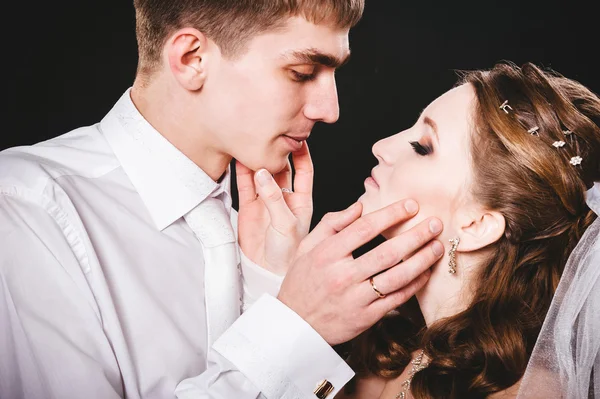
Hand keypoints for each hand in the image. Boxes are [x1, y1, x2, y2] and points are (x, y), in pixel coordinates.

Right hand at [236, 142, 313, 274]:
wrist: (265, 272)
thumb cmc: (286, 254)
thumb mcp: (286, 224)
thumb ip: (274, 198)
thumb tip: (263, 173)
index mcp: (302, 200)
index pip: (305, 170)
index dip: (302, 154)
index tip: (297, 137)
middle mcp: (284, 197)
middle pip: (282, 168)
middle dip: (277, 152)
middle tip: (270, 137)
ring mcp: (266, 201)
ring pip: (262, 174)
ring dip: (257, 160)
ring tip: (251, 144)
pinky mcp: (248, 207)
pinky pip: (244, 184)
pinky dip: (240, 172)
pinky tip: (237, 158)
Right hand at [277, 199, 443, 344]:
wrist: (295, 324)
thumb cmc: (301, 282)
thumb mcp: (307, 247)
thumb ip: (331, 224)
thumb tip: (359, 206)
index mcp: (327, 254)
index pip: (364, 228)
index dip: (391, 214)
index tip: (411, 205)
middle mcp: (342, 276)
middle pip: (387, 252)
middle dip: (416, 236)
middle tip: (435, 224)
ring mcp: (355, 298)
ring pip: (396, 277)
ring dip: (421, 260)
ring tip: (437, 247)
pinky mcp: (365, 317)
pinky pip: (396, 299)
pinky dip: (414, 285)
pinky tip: (426, 272)